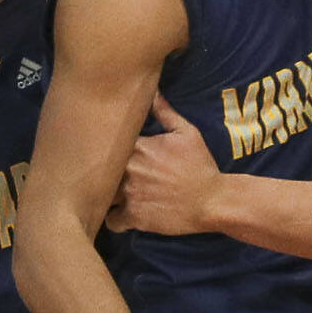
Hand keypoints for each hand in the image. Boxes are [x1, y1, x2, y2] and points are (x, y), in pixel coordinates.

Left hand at [113, 96, 221, 235]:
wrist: (213, 201)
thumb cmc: (200, 165)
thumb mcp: (187, 133)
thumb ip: (165, 112)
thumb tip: (152, 91)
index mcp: (138, 147)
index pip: (106, 143)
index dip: (103, 148)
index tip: (104, 152)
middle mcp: (129, 170)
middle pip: (99, 170)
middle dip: (100, 172)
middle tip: (101, 175)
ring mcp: (130, 194)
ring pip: (101, 195)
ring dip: (105, 196)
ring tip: (109, 196)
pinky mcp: (134, 217)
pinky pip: (111, 221)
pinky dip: (114, 219)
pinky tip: (120, 214)